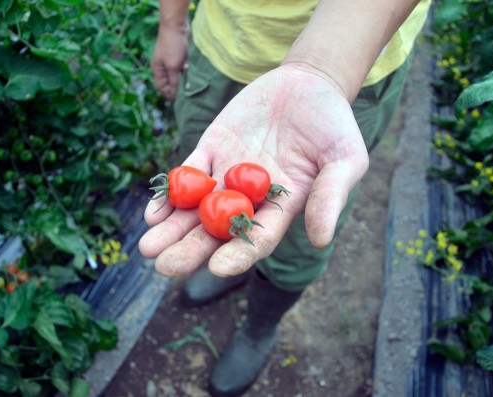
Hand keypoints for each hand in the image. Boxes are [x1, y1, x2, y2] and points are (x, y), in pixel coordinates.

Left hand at [139, 64, 368, 276]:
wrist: (307, 84)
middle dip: (190, 249)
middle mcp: (249, 199)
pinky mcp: (211, 150)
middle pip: (217, 231)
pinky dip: (171, 193)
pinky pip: (188, 174)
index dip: (238, 254)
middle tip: (164, 266)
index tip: (216, 268)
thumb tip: (320, 240)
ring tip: (148, 247)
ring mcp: (227, 175)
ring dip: (171, 229)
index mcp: (281, 208)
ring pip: (195, 209)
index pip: (257, 238)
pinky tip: (152, 213)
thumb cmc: (333, 124)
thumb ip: (332, 196)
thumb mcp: (345, 158)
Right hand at [150, 23, 188, 100]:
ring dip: (183, 80)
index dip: (169, 94)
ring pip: (177, 75)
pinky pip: (182, 67)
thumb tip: (174, 95)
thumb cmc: (172, 45)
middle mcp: (163, 65)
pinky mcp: (179, 55)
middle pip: (169, 82)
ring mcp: (171, 60)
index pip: (162, 86)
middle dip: (176, 89)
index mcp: (157, 69)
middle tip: (186, 97)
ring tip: (190, 88)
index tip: (178, 102)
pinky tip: (192, 75)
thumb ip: (174, 81)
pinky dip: (186, 72)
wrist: (177, 25)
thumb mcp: (173, 66)